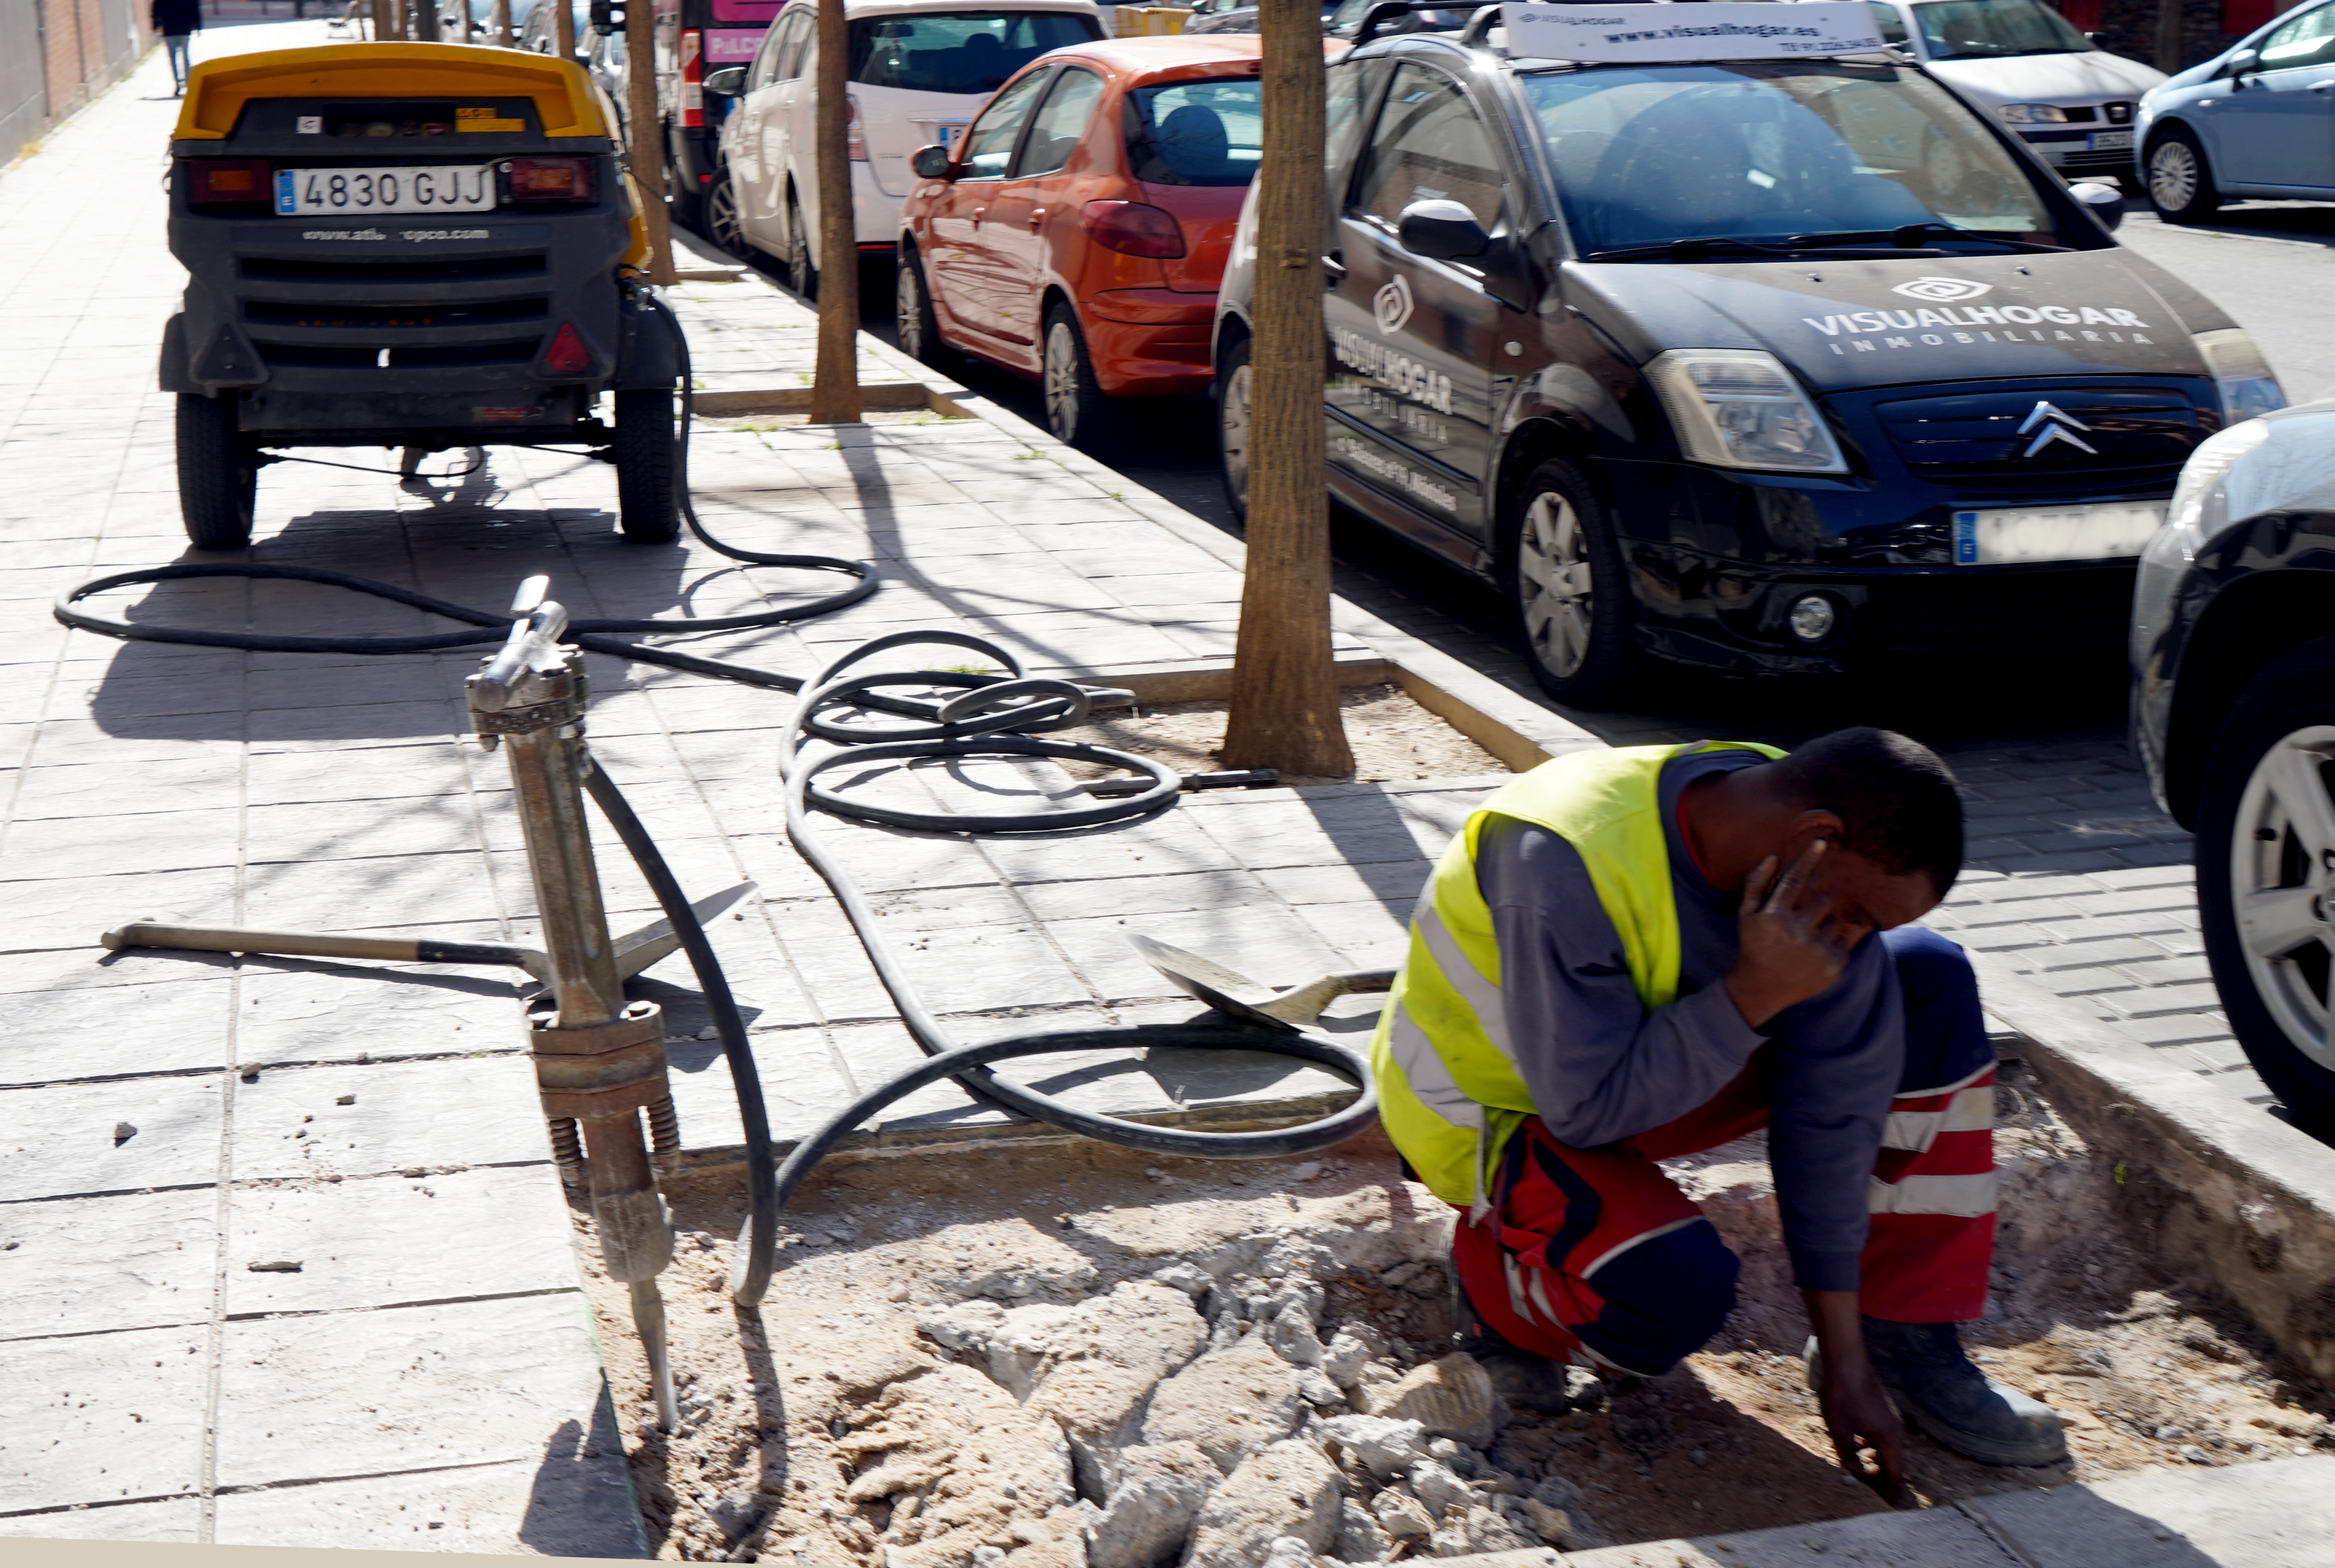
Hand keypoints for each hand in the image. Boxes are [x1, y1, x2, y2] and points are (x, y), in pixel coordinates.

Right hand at [1725, 840, 1858, 1027]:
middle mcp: (1797, 932)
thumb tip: (1773, 858)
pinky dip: (1833, 945)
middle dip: (1816, 908)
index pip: (1795, 880)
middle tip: (1803, 922)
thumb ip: (1756, 884)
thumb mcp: (1746, 915)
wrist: (1761, 988)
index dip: (1808, 859)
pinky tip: (1814, 955)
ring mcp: (1817, 950)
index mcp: (1775, 916)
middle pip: (1824, 902)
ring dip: (1825, 927)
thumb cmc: (1754, 945)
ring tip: (1807, 942)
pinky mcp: (1833, 966)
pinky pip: (1844, 942)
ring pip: (1836, 922)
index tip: (1821, 843)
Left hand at [1803, 1289, 1908, 1505]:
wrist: (1846, 1359)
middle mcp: (1895, 1429)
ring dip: (1876, 1460)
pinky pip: (1881, 1434)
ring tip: (1863, 1469)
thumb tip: (1851, 1469)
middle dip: (1882, 1476)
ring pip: (1886, 1447)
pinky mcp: (1881, 1408)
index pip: (1894, 1473)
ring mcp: (1889, 1417)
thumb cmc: (1842, 1394)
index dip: (1889, 1490)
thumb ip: (1846, 1454)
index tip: (1887, 1505)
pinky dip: (1873, 1445)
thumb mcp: (1839, 1429)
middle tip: (1871, 1489)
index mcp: (1889, 1438)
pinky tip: (1858, 1445)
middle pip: (1893, 1461)